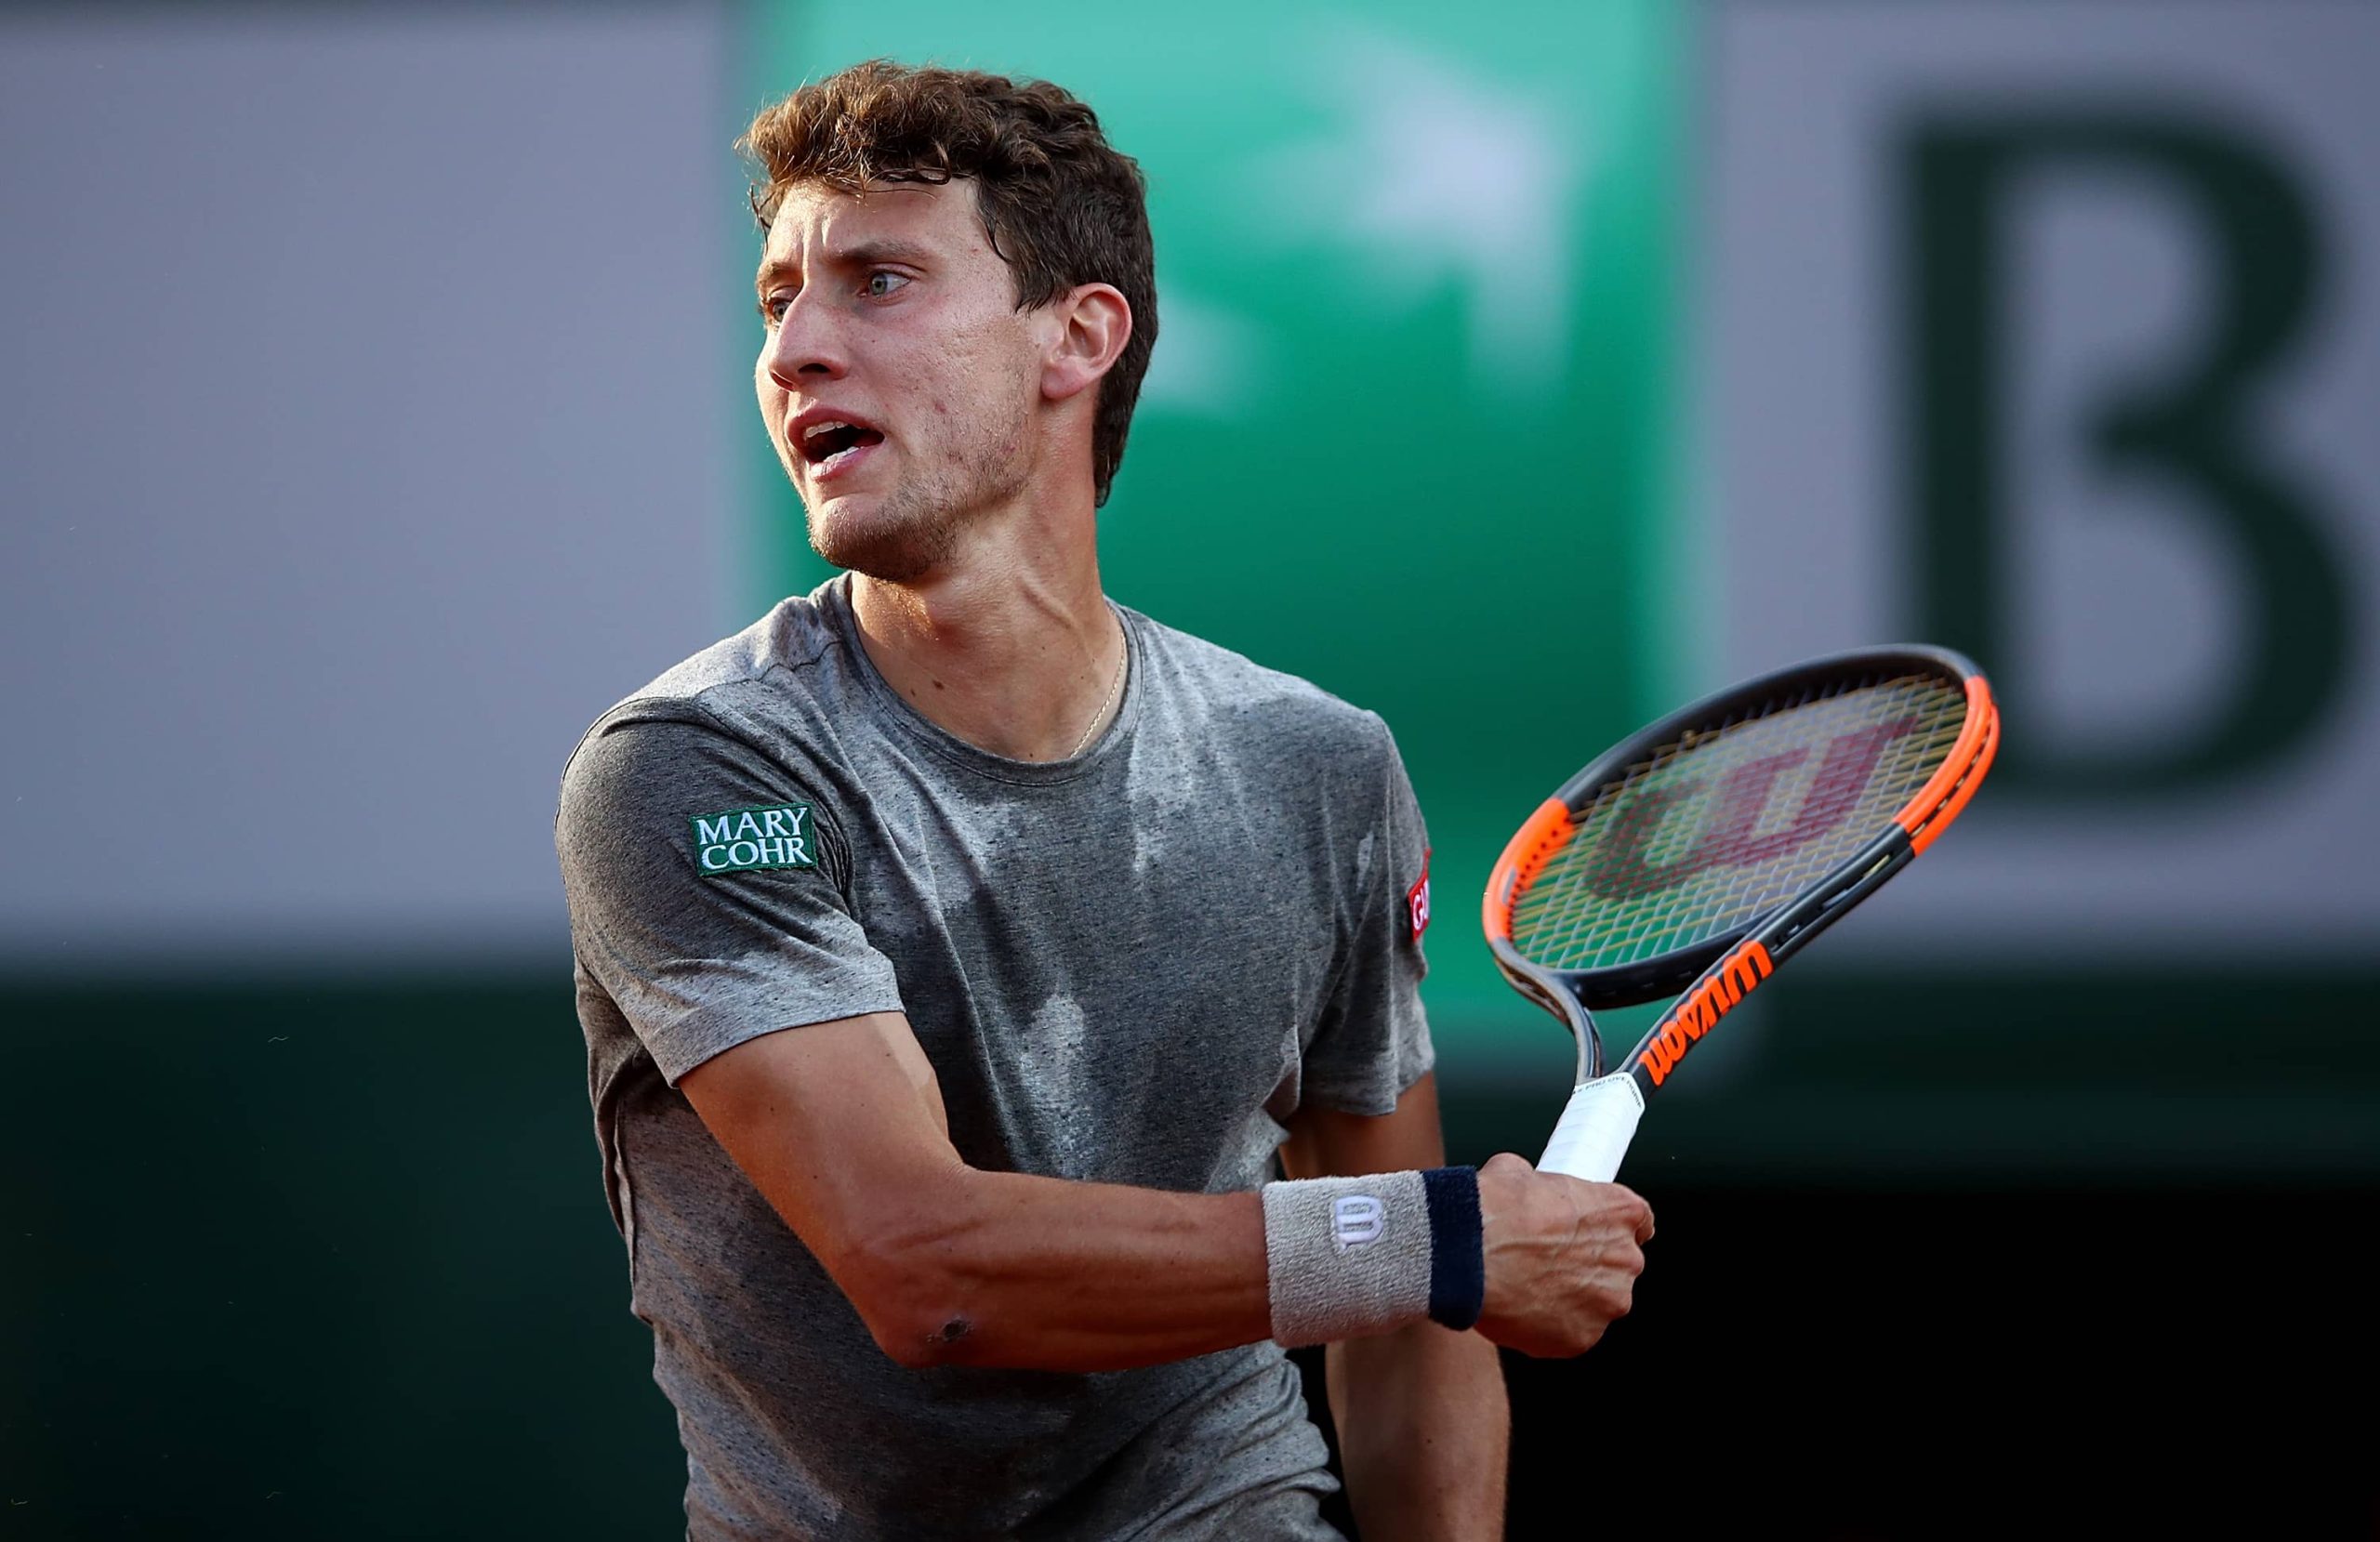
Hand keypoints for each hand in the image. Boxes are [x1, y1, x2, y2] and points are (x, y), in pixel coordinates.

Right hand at [1471, 1152, 1653, 1357]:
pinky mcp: (1583, 1339)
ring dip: (1573, 1298)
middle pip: (1618, 1266)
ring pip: (1597, 1303)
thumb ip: (1541, 1185)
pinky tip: (1522, 1309)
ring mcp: (1607, 1303)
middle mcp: (1626, 1259)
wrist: (1470, 1254)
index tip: (1595, 1232)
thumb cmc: (1495, 1209)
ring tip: (1529, 1288)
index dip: (1612, 1227)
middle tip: (1547, 1261)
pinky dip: (1553, 1326)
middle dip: (1588, 1265)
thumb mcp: (1518, 1172)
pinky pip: (1573, 1332)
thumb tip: (1526, 1185)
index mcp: (1620, 1210)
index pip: (1640, 1221)